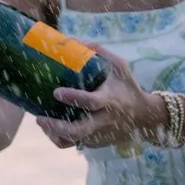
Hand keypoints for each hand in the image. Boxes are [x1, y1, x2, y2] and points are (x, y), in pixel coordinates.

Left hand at [46, 51, 160, 150]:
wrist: (144, 119)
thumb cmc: (129, 89)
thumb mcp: (120, 67)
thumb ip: (101, 53)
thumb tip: (75, 41)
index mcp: (109, 101)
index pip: (90, 102)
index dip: (72, 98)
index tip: (56, 92)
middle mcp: (103, 120)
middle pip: (77, 131)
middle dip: (55, 127)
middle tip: (39, 118)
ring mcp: (98, 134)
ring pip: (71, 140)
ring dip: (53, 134)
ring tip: (42, 122)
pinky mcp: (95, 143)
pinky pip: (73, 143)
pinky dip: (60, 137)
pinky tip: (52, 126)